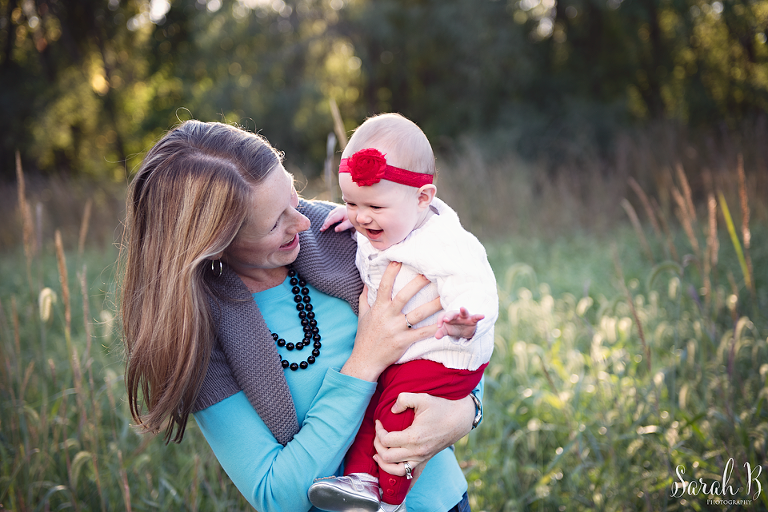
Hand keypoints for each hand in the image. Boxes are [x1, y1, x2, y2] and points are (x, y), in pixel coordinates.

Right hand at [320, 205, 353, 231]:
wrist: (357, 213)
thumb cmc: (353, 219)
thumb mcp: (349, 224)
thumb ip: (343, 227)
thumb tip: (335, 230)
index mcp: (341, 212)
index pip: (332, 219)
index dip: (327, 224)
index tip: (322, 229)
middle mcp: (338, 209)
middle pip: (329, 217)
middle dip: (325, 223)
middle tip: (321, 230)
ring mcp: (337, 209)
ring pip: (329, 215)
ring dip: (326, 221)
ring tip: (323, 228)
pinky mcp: (337, 210)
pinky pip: (331, 215)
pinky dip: (329, 219)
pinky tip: (327, 224)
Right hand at [341, 262, 441, 381]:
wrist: (364, 361)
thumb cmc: (364, 337)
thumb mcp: (362, 315)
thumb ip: (365, 298)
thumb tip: (366, 282)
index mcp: (378, 308)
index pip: (384, 286)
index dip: (391, 272)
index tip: (399, 260)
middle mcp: (387, 316)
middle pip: (404, 296)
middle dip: (417, 284)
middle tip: (430, 273)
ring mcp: (396, 329)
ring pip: (417, 314)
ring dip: (432, 305)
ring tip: (445, 296)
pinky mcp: (403, 341)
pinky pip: (421, 334)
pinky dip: (433, 328)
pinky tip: (444, 323)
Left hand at [372, 392, 474, 480]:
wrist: (460, 418)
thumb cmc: (441, 407)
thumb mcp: (422, 397)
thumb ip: (403, 399)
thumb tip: (392, 410)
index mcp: (413, 437)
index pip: (386, 440)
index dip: (378, 431)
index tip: (379, 422)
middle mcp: (417, 451)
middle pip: (387, 457)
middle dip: (378, 446)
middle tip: (378, 434)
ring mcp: (422, 458)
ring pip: (396, 471)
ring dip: (384, 464)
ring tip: (378, 455)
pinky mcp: (426, 459)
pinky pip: (412, 475)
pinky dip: (401, 478)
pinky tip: (392, 476)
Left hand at [434, 307, 483, 339]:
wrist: (464, 329)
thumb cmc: (453, 328)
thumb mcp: (447, 331)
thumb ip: (441, 332)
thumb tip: (436, 337)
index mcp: (448, 317)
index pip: (442, 316)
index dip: (440, 320)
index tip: (439, 326)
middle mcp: (456, 315)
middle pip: (451, 314)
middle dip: (448, 316)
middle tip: (445, 319)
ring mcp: (464, 317)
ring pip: (463, 312)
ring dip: (463, 310)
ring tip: (462, 308)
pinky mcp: (472, 319)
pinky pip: (476, 317)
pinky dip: (479, 316)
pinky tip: (482, 316)